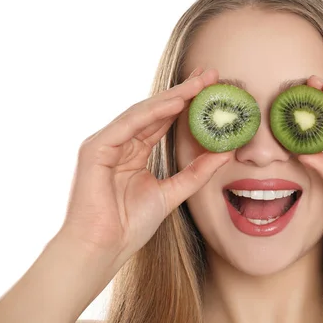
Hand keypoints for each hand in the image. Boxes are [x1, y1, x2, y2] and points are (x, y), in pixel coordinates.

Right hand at [59, 68, 230, 264]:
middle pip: (156, 110)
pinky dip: (152, 112)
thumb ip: (196, 173)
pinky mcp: (96, 148)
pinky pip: (128, 124)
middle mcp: (120, 142)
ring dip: (172, 96)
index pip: (164, 120)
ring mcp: (106, 143)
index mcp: (134, 152)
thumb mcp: (172, 193)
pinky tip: (176, 102)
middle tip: (210, 74)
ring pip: (143, 112)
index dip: (188, 104)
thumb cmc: (129, 225)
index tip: (213, 89)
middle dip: (184, 91)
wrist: (102, 248)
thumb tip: (225, 153)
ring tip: (199, 83)